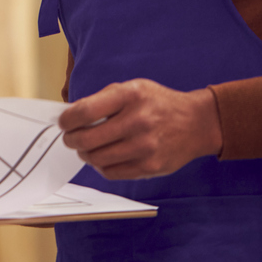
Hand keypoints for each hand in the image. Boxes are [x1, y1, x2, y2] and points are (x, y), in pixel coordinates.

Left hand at [59, 79, 222, 179]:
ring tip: (88, 148)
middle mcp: (138, 120)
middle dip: (71, 140)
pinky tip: (105, 157)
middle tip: (71, 139)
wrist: (198, 123)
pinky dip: (101, 166)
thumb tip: (70, 116)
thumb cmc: (158, 104)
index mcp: (131, 95)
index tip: (64, 123)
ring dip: (85, 154)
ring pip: (96, 159)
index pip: (84, 112)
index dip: (67, 121)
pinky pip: (110, 172)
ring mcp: (145, 146)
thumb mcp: (132, 88)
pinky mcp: (150, 166)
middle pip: (86, 139)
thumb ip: (101, 99)